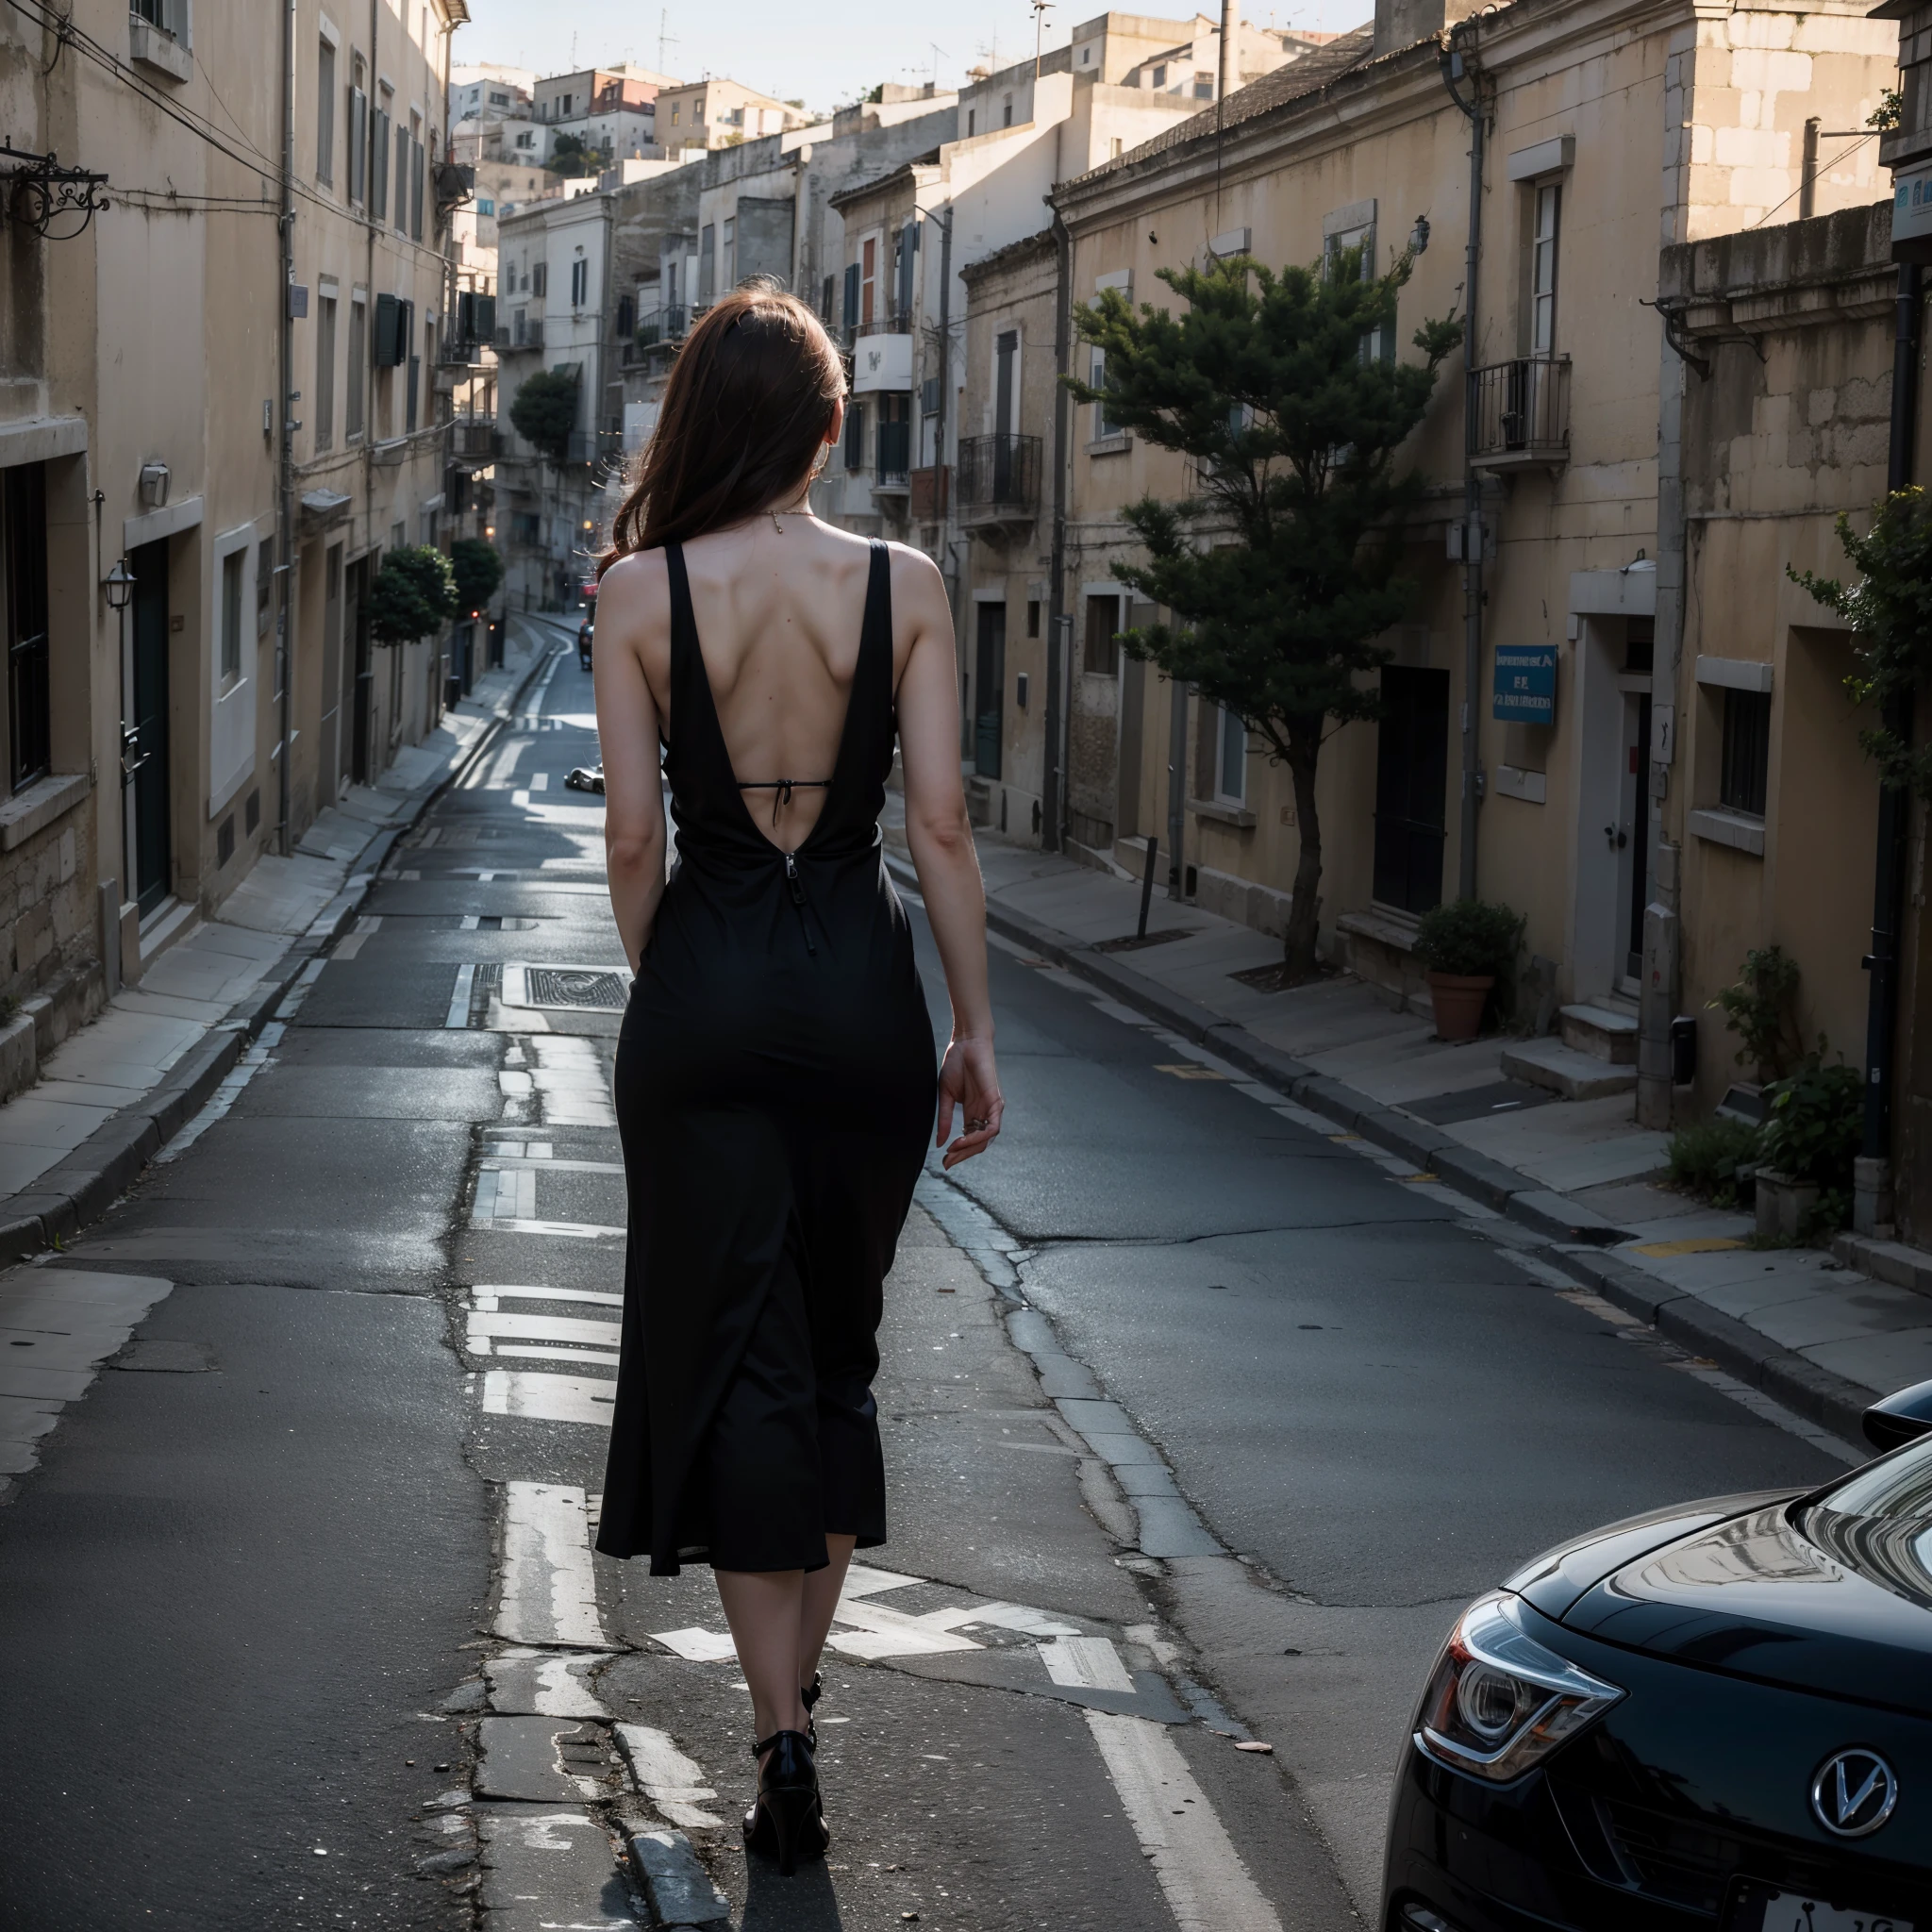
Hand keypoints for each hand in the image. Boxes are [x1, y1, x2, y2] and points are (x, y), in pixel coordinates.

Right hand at [936, 1035, 1001, 1168]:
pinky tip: (963, 1139)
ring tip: (953, 1150)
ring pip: (986, 1139)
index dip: (957, 1153)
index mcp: (972, 1113)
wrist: (966, 1043)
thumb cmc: (956, 1064)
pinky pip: (992, 1127)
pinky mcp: (996, 1101)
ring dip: (969, 1148)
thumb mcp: (945, 1096)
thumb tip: (939, 1143)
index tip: (944, 1162)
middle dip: (962, 1155)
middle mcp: (983, 1114)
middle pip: (978, 1144)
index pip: (968, 1140)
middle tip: (947, 1162)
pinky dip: (979, 1137)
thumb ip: (945, 1119)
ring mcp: (991, 1109)